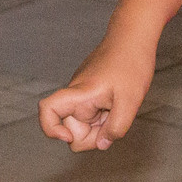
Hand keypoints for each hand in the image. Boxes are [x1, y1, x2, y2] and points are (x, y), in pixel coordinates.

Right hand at [40, 34, 154, 151]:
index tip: (71, 135)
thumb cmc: (132, 64)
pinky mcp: (91, 94)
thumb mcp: (131, 101)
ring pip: (85, 124)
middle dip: (93, 135)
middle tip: (115, 121)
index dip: (51, 129)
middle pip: (73, 130)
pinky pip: (93, 115)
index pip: (47, 110)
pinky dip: (105, 116)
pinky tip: (118, 104)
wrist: (134, 37)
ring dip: (102, 125)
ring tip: (119, 107)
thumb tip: (102, 144)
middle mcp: (76, 95)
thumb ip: (116, 128)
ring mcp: (83, 95)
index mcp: (80, 94)